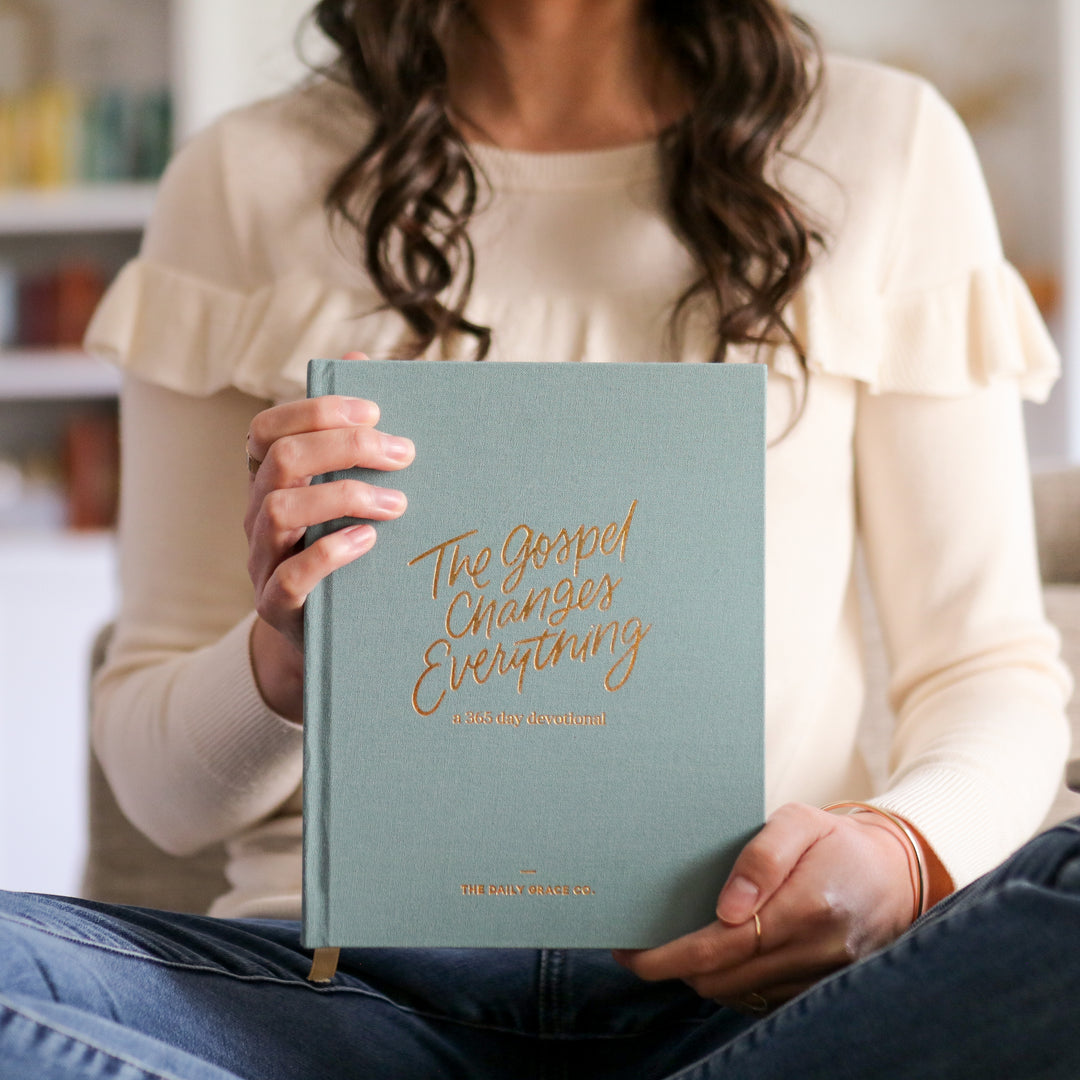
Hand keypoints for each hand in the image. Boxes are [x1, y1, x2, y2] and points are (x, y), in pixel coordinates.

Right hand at [244, 354, 413, 719]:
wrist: (327, 636)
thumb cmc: (345, 548)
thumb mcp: (346, 489)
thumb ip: (350, 430)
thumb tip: (358, 359)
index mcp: (270, 482)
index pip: (266, 428)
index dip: (316, 411)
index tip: (375, 411)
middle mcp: (257, 515)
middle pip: (282, 461)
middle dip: (346, 447)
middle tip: (406, 455)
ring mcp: (262, 562)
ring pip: (278, 511)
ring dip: (345, 497)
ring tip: (398, 504)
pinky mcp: (277, 608)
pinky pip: (290, 577)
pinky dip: (331, 553)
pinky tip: (370, 542)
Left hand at [612, 802, 917, 1010]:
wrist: (894, 872)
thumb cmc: (836, 840)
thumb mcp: (799, 821)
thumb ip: (762, 858)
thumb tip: (725, 909)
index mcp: (807, 907)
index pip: (720, 946)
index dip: (669, 955)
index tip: (630, 952)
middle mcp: (815, 952)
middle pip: (721, 978)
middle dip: (673, 968)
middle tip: (637, 948)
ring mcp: (819, 978)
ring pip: (737, 993)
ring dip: (698, 976)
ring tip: (669, 948)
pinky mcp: (819, 990)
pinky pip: (759, 998)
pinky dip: (729, 981)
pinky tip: (711, 956)